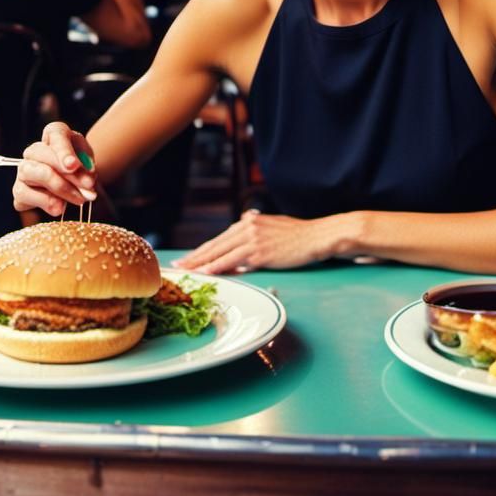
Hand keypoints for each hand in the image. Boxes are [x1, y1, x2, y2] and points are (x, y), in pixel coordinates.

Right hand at [11, 121, 98, 216]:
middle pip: (40, 154)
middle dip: (65, 174)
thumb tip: (85, 183)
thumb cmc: (81, 167)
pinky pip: (24, 195)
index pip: (55, 135)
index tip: (73, 165)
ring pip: (30, 173)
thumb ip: (88, 169)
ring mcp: (24, 170)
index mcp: (54, 134)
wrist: (76, 184)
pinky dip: (45, 202)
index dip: (63, 151)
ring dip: (59, 188)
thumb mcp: (89, 163)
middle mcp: (34, 151)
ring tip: (79, 198)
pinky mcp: (20, 191)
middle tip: (87, 186)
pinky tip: (60, 206)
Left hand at [173, 209, 335, 273]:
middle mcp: (247, 227)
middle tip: (178, 265)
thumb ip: (257, 227)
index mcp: (249, 222)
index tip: (188, 258)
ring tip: (185, 272)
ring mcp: (253, 239)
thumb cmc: (299, 234)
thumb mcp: (273, 224)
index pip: (220, 238)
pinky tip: (206, 273)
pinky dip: (216, 267)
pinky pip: (232, 261)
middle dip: (194, 257)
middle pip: (214, 245)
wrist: (317, 236)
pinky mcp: (260, 252)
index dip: (202, 250)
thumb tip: (245, 223)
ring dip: (200, 263)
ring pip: (219, 253)